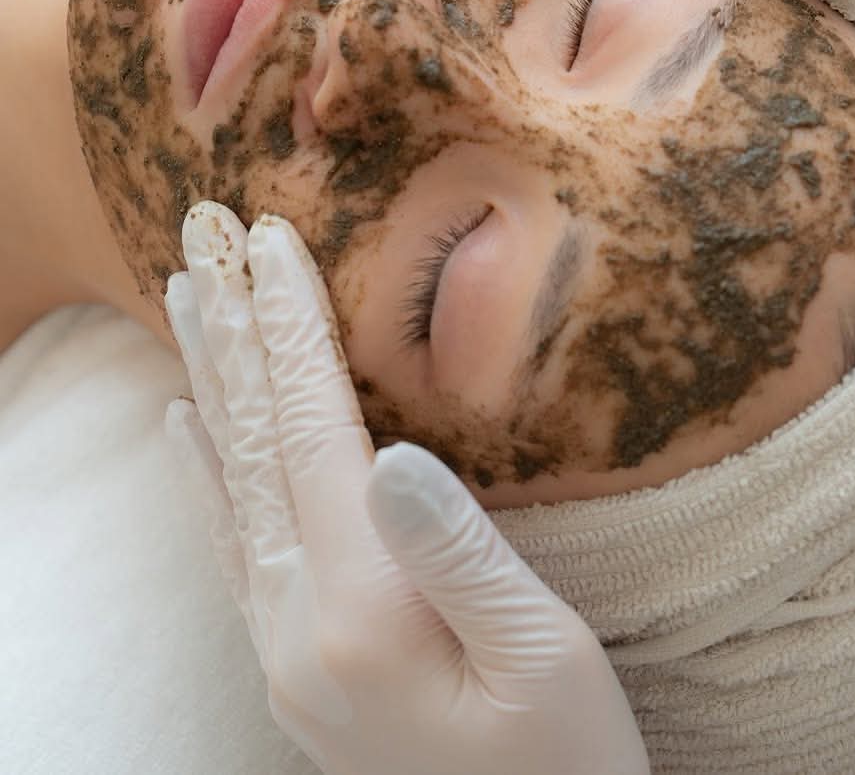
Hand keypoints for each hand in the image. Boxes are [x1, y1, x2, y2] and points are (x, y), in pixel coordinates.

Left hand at [163, 201, 649, 774]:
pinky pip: (231, 545)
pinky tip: (189, 431)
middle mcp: (300, 626)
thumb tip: (388, 452)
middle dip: (231, 332)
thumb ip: (459, 555)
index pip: (315, 432)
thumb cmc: (565, 772)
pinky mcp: (296, 666)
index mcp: (362, 610)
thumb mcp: (545, 659)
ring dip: (210, 383)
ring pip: (232, 486)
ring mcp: (286, 651)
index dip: (292, 328)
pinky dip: (207, 473)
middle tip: (200, 238)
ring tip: (183, 301)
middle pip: (254, 446)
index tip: (270, 239)